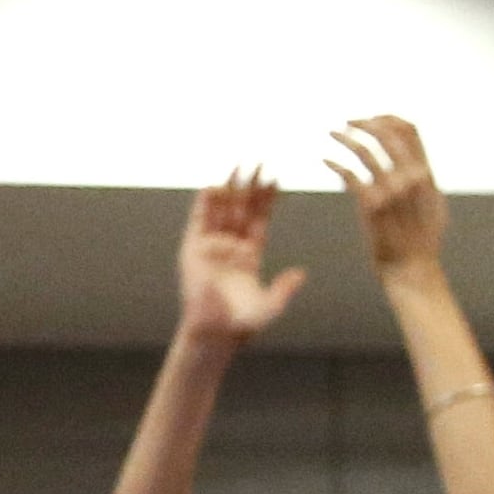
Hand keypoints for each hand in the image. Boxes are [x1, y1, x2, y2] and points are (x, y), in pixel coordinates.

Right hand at [175, 171, 305, 343]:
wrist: (212, 332)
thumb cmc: (240, 323)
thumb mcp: (270, 307)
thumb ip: (284, 291)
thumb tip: (301, 274)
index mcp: (249, 255)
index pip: (259, 218)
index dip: (267, 199)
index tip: (275, 177)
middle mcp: (230, 246)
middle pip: (241, 208)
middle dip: (250, 185)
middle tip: (259, 161)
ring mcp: (211, 246)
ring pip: (222, 209)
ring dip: (230, 187)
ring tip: (239, 165)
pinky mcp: (192, 249)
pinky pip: (199, 221)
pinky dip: (204, 204)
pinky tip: (213, 186)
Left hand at [326, 115, 446, 275]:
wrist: (412, 272)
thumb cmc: (421, 243)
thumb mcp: (433, 204)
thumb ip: (424, 182)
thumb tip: (417, 166)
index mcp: (427, 173)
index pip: (410, 129)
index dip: (387, 118)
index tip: (371, 120)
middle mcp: (411, 177)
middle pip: (387, 132)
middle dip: (364, 122)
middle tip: (346, 122)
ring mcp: (392, 191)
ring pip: (366, 150)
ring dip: (346, 137)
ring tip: (333, 133)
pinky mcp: (371, 207)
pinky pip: (349, 175)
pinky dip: (335, 163)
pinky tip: (326, 160)